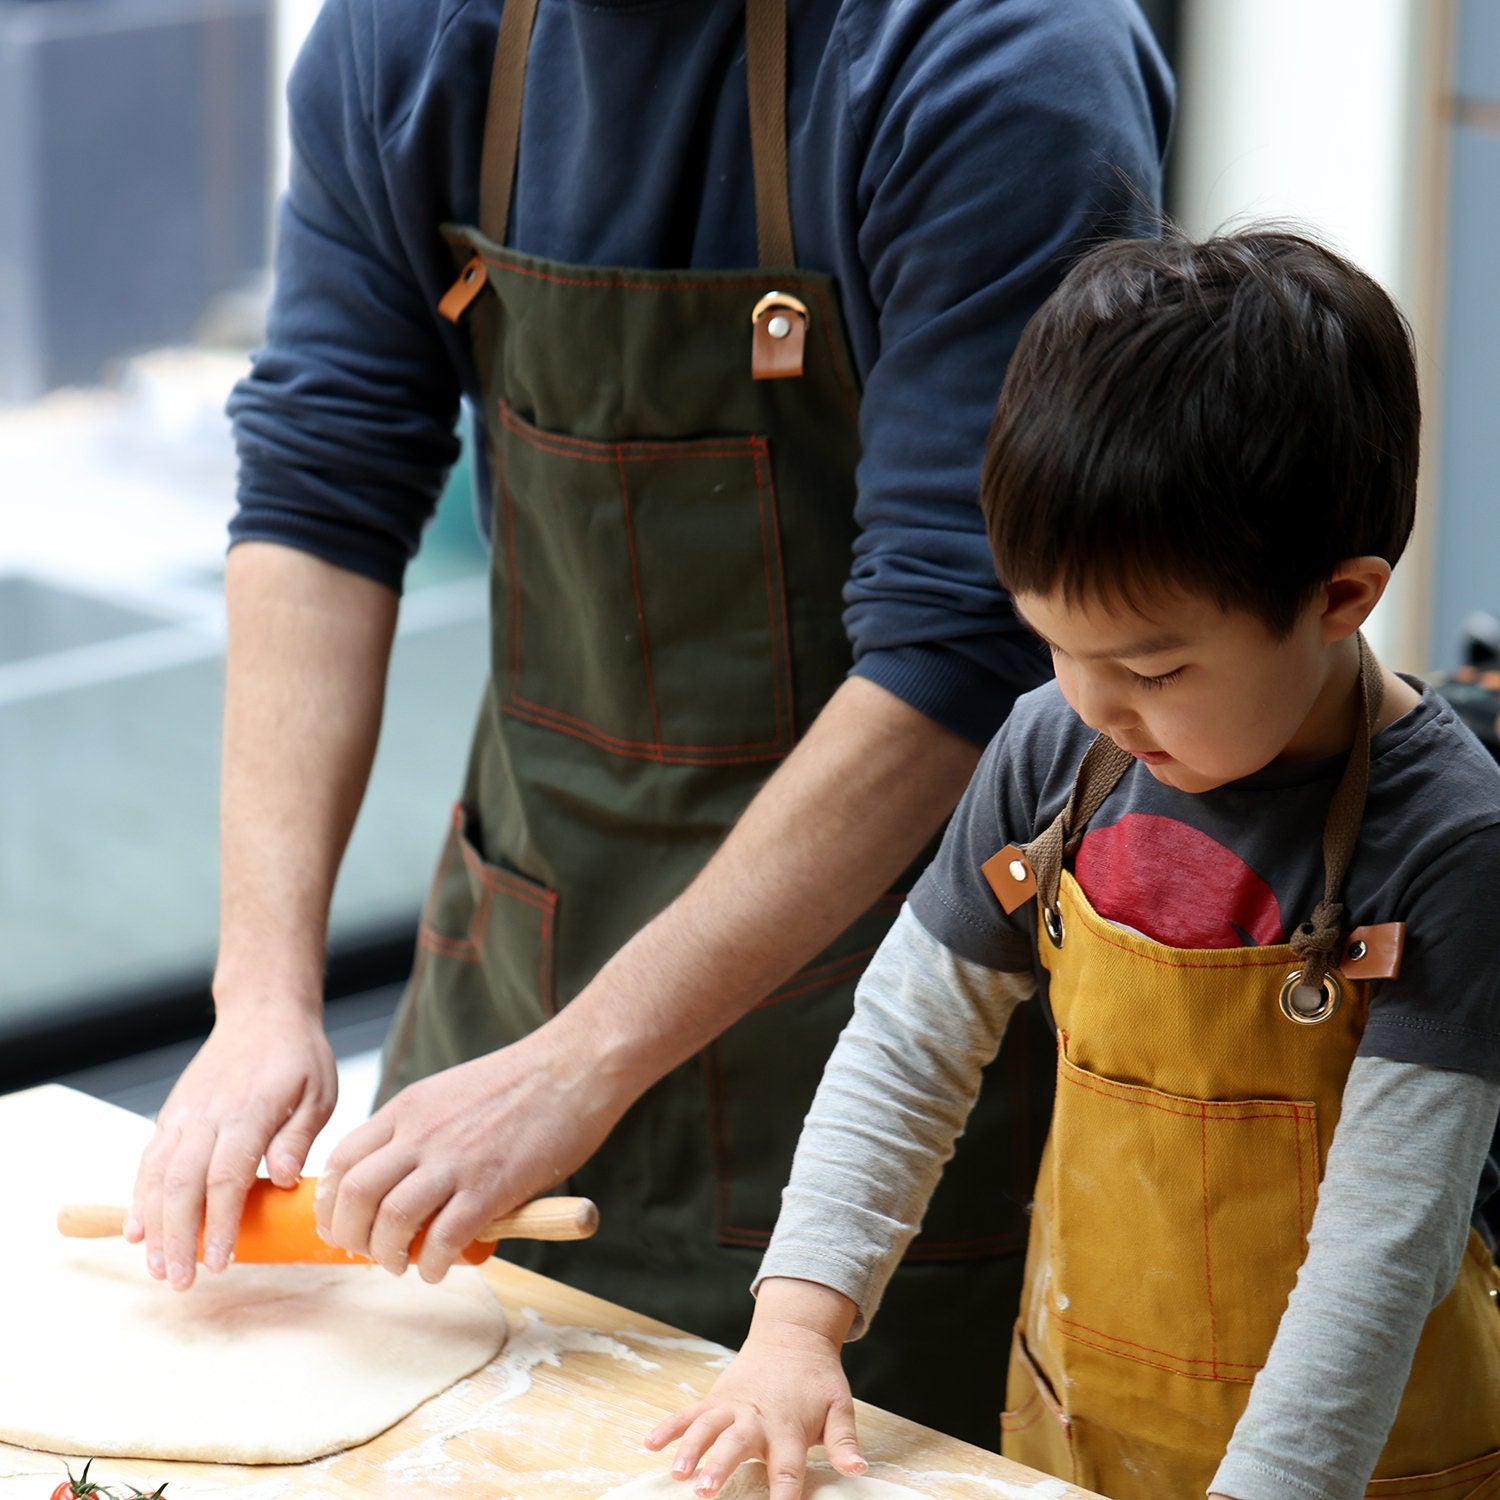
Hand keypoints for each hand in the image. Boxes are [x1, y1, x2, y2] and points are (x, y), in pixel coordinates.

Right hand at [126, 1003, 336, 1288]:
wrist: (263, 1012)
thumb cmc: (298, 1056)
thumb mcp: (318, 1091)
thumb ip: (297, 1136)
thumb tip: (282, 1179)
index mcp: (250, 1111)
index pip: (226, 1176)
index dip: (220, 1223)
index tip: (221, 1263)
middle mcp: (209, 1115)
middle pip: (183, 1184)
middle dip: (179, 1237)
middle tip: (182, 1282)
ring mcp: (185, 1115)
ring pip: (158, 1176)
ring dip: (154, 1226)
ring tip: (158, 1268)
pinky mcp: (172, 1115)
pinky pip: (149, 1160)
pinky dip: (139, 1198)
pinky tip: (137, 1232)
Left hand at [313, 1022, 629, 1279]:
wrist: (574, 1066)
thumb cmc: (521, 1082)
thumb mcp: (449, 1093)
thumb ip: (420, 1129)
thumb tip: (402, 1178)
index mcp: (409, 1108)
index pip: (343, 1159)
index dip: (330, 1201)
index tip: (339, 1223)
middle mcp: (421, 1133)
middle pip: (355, 1194)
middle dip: (349, 1234)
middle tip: (363, 1252)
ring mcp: (455, 1160)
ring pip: (392, 1219)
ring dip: (387, 1253)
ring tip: (400, 1264)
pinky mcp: (490, 1186)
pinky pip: (445, 1237)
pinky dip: (434, 1262)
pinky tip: (439, 1268)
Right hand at [643, 1283, 863, 1499]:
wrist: (793, 1335)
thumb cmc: (817, 1379)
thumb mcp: (839, 1406)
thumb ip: (845, 1441)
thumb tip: (858, 1468)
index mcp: (790, 1428)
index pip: (787, 1469)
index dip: (782, 1496)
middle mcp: (758, 1418)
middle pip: (736, 1444)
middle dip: (720, 1467)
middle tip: (704, 1491)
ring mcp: (733, 1406)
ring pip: (706, 1426)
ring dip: (690, 1448)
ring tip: (677, 1472)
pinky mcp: (716, 1398)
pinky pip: (688, 1412)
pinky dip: (668, 1426)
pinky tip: (649, 1444)